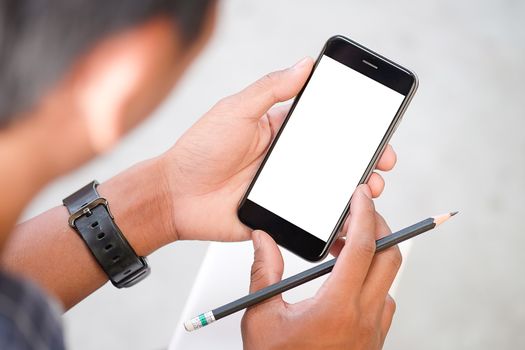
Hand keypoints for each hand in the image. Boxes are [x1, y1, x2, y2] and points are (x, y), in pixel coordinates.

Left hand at [159, 58, 396, 241]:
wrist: (174, 196)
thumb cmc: (199, 150)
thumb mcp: (236, 110)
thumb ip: (271, 89)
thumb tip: (305, 64)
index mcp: (280, 131)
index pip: (325, 125)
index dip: (353, 126)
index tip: (376, 126)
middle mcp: (286, 159)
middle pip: (334, 159)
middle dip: (364, 159)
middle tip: (383, 160)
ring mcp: (285, 189)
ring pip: (329, 189)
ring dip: (354, 190)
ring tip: (370, 189)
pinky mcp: (279, 215)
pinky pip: (311, 218)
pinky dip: (333, 220)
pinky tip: (349, 218)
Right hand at [241, 185, 400, 348]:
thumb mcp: (261, 317)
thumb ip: (264, 272)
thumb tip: (263, 240)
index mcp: (337, 307)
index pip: (363, 247)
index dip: (364, 215)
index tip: (360, 196)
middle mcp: (364, 318)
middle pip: (390, 258)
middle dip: (378, 228)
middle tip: (356, 218)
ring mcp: (374, 331)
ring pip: (388, 280)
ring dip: (372, 258)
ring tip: (342, 252)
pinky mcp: (374, 341)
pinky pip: (384, 302)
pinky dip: (371, 282)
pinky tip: (345, 285)